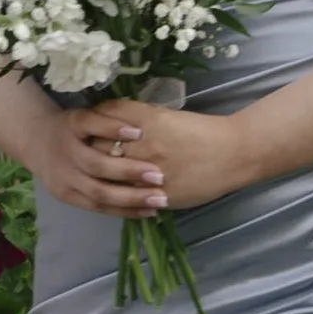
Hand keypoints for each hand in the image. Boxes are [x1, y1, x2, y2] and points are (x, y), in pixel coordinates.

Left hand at [44, 96, 250, 216]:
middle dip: (88, 151)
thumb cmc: (202, 131)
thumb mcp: (167, 116)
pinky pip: (129, 198)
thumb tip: (112, 122)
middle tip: (80, 153)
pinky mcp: (159, 194)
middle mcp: (143, 146)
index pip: (103, 120)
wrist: (233, 154)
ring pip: (110, 176)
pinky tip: (116, 194)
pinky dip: (120, 197)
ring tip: (94, 176)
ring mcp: (149, 173)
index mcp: (147, 121)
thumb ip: (139, 118)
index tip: (84, 127)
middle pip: (99, 149)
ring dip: (100, 176)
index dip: (91, 125)